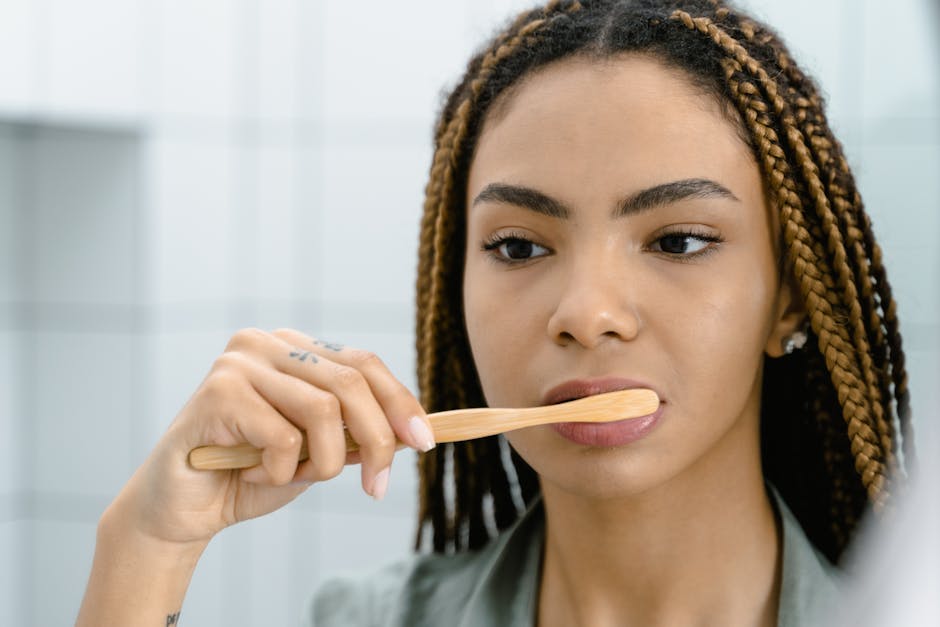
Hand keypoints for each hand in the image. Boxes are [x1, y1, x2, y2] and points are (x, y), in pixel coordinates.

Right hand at [107, 327, 434, 547]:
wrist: (183, 510)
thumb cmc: (251, 476)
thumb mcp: (318, 452)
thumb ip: (354, 434)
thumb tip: (411, 432)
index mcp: (295, 349)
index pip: (364, 363)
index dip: (400, 402)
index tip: (425, 442)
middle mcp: (267, 344)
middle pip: (351, 382)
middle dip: (378, 440)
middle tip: (377, 486)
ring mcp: (240, 363)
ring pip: (323, 411)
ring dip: (324, 463)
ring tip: (293, 479)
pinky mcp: (218, 392)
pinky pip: (283, 438)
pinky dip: (280, 471)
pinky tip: (252, 475)